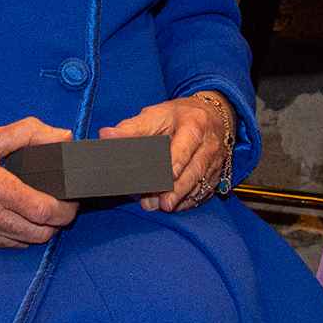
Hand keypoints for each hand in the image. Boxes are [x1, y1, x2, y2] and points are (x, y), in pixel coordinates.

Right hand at [0, 120, 79, 253]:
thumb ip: (28, 133)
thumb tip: (62, 136)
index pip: (44, 211)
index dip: (66, 209)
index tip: (72, 201)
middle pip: (39, 234)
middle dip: (56, 223)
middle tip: (57, 206)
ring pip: (21, 243)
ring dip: (34, 231)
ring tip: (35, 211)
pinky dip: (10, 235)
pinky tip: (7, 217)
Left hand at [103, 95, 230, 213]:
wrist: (213, 115)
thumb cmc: (178, 116)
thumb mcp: (155, 115)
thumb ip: (131, 128)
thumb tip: (105, 136)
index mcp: (194, 124)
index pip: (185, 147)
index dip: (174, 164)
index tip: (163, 178)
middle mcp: (209, 144)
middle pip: (194, 170)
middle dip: (176, 189)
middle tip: (157, 203)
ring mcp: (215, 162)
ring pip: (200, 184)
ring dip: (181, 197)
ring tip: (163, 206)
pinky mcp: (216, 175)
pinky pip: (204, 192)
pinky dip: (189, 201)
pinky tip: (175, 205)